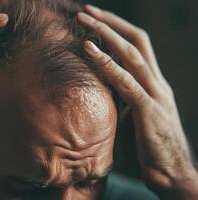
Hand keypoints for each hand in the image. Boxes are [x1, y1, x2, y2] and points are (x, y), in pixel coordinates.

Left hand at [78, 5, 197, 198]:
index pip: (137, 46)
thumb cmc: (148, 148)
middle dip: (110, 23)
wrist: (173, 176)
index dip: (117, 29)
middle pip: (136, 41)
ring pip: (132, 54)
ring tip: (84, 20)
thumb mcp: (132, 116)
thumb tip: (98, 88)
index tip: (94, 20)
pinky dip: (106, 64)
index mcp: (154, 84)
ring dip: (106, 34)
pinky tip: (89, 50)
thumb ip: (120, 99)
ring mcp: (156, 95)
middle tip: (85, 11)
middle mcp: (157, 84)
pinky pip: (126, 82)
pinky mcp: (149, 112)